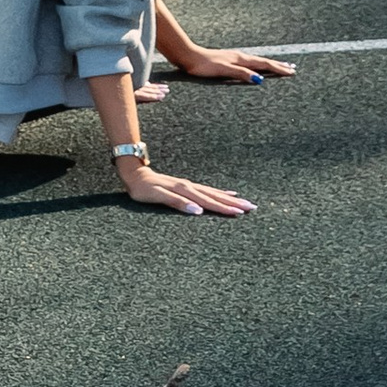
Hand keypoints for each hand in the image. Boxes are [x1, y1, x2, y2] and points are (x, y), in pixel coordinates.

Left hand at [121, 162, 256, 215]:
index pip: (208, 202)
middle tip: (252, 208)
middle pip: (215, 197)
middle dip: (234, 203)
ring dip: (230, 198)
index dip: (225, 208)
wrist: (134, 174)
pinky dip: (220, 192)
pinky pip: (208, 190)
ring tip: (245, 202)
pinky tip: (228, 194)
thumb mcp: (156, 197)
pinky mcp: (187, 185)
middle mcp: (189, 187)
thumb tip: (197, 211)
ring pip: (214, 193)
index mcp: (184, 191)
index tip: (241, 213)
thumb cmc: (142, 189)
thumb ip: (177, 203)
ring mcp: (189, 185)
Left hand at [169, 40, 296, 83]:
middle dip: (277, 65)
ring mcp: (233, 57)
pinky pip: (248, 63)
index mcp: (240, 59)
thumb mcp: (224, 71)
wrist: (187, 57)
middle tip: (292, 68)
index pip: (264, 64)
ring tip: (278, 66)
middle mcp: (239, 57)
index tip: (292, 72)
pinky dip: (257, 65)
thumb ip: (241, 74)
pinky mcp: (227, 60)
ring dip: (269, 64)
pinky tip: (254, 67)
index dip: (278, 69)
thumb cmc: (204, 66)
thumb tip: (260, 79)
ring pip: (256, 61)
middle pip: (263, 61)